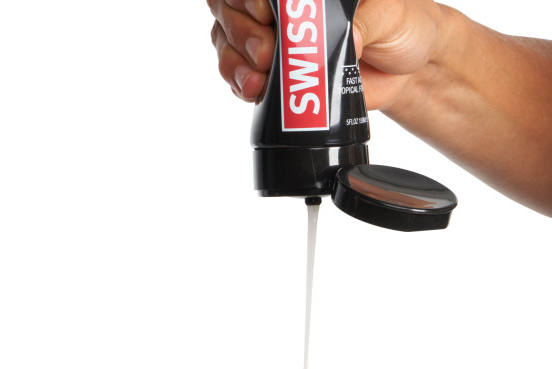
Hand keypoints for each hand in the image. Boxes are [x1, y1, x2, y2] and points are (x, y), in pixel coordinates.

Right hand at [207, 0, 444, 109]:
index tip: (265, 13)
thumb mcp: (389, 13)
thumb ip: (364, 21)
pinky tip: (253, 92)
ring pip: (229, 44)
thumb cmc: (399, 27)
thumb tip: (344, 41)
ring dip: (235, 64)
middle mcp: (282, 10)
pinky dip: (241, 86)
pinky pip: (241, 79)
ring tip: (257, 82)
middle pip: (230, 11)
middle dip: (241, 33)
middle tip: (265, 54)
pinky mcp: (277, 79)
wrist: (405, 72)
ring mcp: (275, 44)